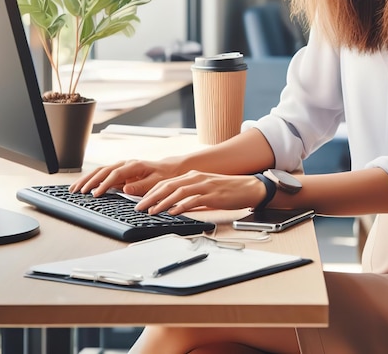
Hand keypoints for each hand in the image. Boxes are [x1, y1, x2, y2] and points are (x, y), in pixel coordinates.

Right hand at [69, 156, 186, 197]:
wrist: (169, 169)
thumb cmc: (164, 176)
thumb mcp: (156, 182)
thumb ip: (141, 186)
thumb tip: (125, 189)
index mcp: (135, 165)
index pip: (115, 174)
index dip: (104, 184)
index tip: (96, 194)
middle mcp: (126, 164)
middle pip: (104, 171)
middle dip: (90, 181)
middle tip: (78, 192)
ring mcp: (122, 167)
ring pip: (100, 171)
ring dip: (87, 179)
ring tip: (73, 189)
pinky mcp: (119, 172)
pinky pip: (102, 175)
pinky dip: (91, 180)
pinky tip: (82, 186)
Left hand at [134, 171, 266, 214]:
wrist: (248, 187)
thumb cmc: (226, 189)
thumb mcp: (204, 187)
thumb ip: (189, 193)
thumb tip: (172, 204)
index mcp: (193, 175)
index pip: (166, 182)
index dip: (151, 191)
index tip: (140, 201)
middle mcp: (196, 178)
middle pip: (168, 185)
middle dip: (151, 197)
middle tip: (139, 207)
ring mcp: (205, 186)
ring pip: (179, 192)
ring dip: (163, 202)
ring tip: (152, 211)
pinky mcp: (213, 195)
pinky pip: (194, 200)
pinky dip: (182, 206)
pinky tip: (174, 212)